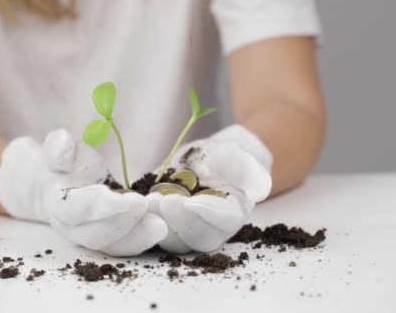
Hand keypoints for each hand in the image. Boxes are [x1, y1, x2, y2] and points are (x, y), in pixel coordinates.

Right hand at [0, 129, 166, 255]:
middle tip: (143, 204)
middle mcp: (74, 228)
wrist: (61, 186)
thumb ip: (58, 147)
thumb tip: (63, 148)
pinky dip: (145, 239)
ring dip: (137, 238)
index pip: (74, 210)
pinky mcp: (112, 240)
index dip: (97, 206)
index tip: (121, 199)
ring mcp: (93, 237)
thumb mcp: (58, 149)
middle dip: (121, 223)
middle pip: (95, 235)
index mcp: (58, 204)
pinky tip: (163, 227)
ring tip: (159, 224)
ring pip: (113, 246)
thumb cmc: (66, 164)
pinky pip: (127, 246)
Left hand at [152, 125, 272, 252]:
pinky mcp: (162, 224)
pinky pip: (151, 231)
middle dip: (179, 222)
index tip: (192, 202)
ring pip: (172, 240)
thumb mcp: (238, 156)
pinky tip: (134, 204)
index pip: (225, 222)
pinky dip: (141, 222)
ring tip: (149, 201)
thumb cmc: (226, 158)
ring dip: (159, 223)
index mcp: (233, 215)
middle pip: (197, 238)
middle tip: (164, 201)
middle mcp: (209, 230)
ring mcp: (184, 230)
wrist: (207, 160)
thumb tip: (261, 190)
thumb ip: (249, 171)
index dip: (208, 214)